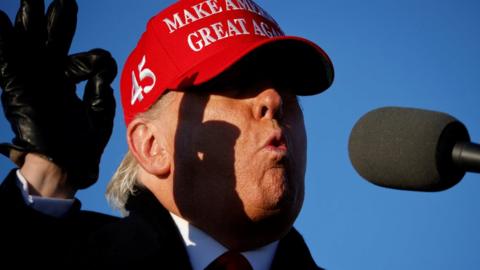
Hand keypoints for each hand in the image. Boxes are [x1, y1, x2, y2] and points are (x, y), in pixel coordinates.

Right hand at [0, 0, 116, 188]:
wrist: (64, 166)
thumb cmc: (82, 147)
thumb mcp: (99, 115)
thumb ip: (102, 90)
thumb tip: (105, 66)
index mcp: (66, 86)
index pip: (79, 62)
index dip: (94, 61)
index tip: (103, 64)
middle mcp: (47, 80)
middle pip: (50, 43)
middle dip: (55, 21)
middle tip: (63, 1)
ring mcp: (31, 81)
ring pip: (28, 44)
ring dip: (29, 20)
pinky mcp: (16, 87)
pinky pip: (7, 59)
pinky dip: (2, 39)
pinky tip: (0, 18)